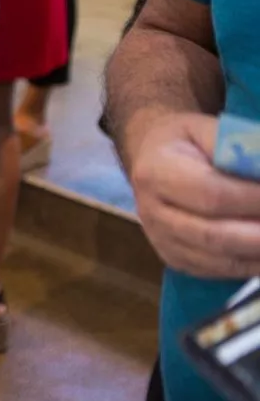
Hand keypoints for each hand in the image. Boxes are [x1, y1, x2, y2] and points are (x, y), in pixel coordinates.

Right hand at [126, 112, 259, 277]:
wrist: (151, 158)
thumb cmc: (186, 141)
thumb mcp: (207, 128)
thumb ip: (241, 148)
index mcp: (156, 171)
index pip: (212, 194)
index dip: (255, 200)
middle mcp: (151, 211)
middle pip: (215, 235)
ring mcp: (160, 239)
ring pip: (219, 259)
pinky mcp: (173, 258)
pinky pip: (218, 271)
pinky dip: (253, 265)